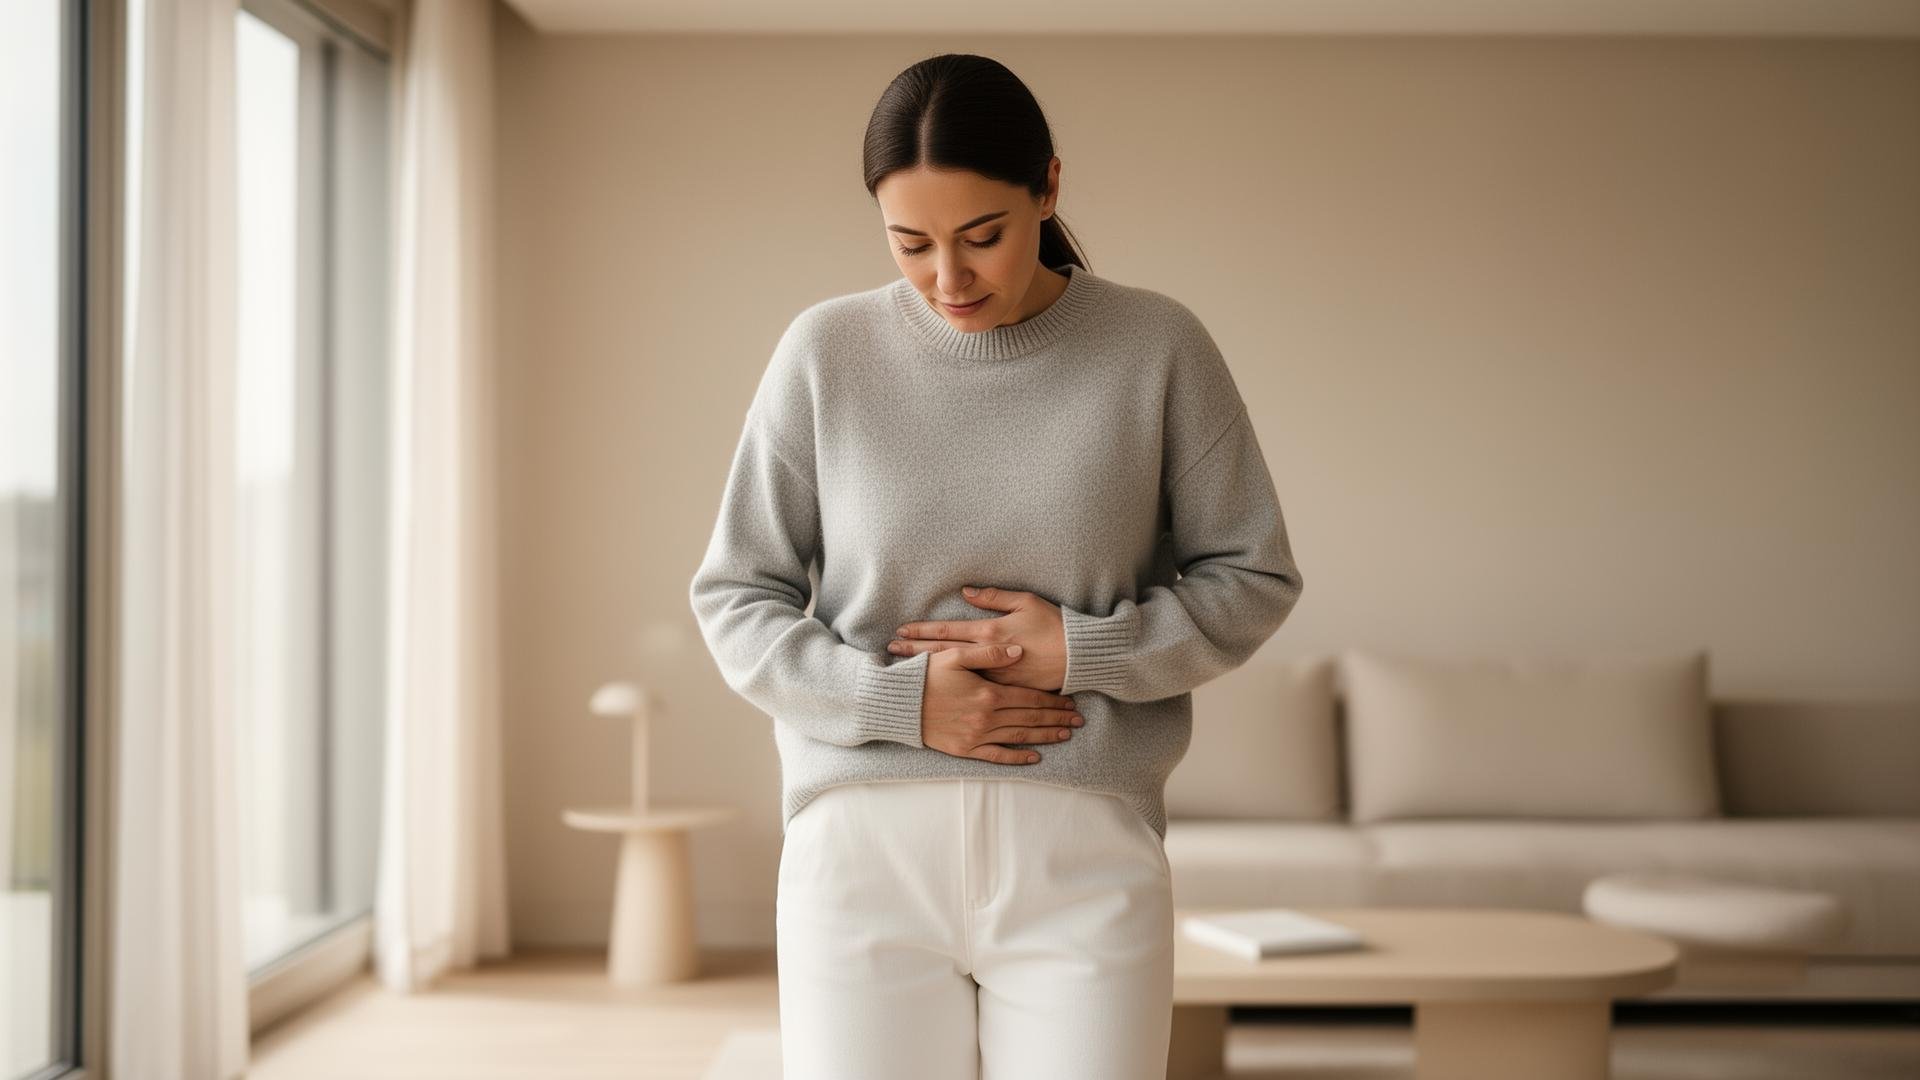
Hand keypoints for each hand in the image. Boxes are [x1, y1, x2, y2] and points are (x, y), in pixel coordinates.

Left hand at [887, 586, 1067, 691]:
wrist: (1077, 656)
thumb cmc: (1053, 626)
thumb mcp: (1025, 602)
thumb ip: (995, 597)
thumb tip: (966, 592)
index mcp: (990, 632)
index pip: (947, 632)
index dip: (922, 631)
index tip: (900, 631)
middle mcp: (987, 656)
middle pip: (943, 654)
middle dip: (915, 652)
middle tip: (891, 651)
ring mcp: (994, 676)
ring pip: (954, 674)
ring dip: (929, 672)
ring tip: (905, 672)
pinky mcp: (1005, 691)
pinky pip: (974, 690)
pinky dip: (954, 689)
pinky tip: (939, 690)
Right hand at [919, 643, 1083, 765]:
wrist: (898, 704)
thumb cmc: (926, 675)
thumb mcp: (955, 655)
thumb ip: (989, 652)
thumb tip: (1019, 651)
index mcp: (988, 693)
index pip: (1029, 698)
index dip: (1052, 700)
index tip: (1070, 701)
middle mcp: (987, 717)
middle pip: (1030, 718)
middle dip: (1056, 719)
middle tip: (1078, 720)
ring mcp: (977, 736)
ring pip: (1019, 737)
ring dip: (1044, 736)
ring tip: (1065, 735)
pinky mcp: (966, 749)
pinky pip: (997, 756)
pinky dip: (1017, 757)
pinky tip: (1035, 757)